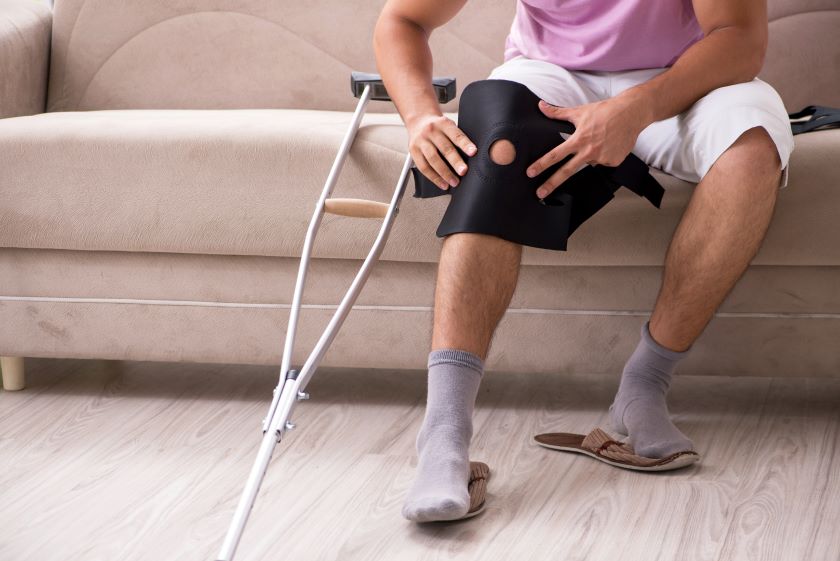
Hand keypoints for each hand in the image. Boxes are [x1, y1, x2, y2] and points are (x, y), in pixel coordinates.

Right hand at [407, 113, 476, 189]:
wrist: (418, 121)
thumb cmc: (438, 127)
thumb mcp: (448, 126)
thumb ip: (457, 138)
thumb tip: (471, 157)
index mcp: (443, 123)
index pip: (456, 135)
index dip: (465, 144)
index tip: (473, 152)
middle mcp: (431, 131)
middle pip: (444, 148)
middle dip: (455, 162)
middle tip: (464, 172)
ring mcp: (421, 141)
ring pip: (433, 159)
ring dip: (445, 173)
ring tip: (454, 182)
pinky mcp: (413, 151)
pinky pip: (424, 167)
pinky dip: (434, 177)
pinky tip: (443, 183)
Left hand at [526, 96, 648, 198]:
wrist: (632, 113)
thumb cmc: (606, 111)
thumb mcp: (580, 111)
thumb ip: (558, 113)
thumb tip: (541, 106)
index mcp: (579, 140)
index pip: (556, 155)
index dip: (541, 164)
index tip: (531, 173)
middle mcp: (589, 151)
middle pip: (566, 171)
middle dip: (551, 184)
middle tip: (540, 193)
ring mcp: (602, 158)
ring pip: (589, 162)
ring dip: (589, 154)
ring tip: (600, 139)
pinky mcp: (613, 162)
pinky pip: (603, 162)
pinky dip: (603, 154)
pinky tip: (609, 143)